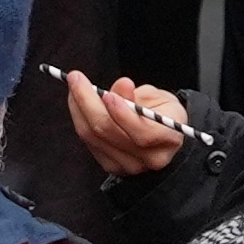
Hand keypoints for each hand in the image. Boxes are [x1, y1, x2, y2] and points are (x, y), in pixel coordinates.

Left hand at [57, 73, 192, 179]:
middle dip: (88, 102)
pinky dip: (79, 118)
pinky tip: (77, 102)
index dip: (122, 114)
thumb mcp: (160, 98)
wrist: (164, 138)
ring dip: (78, 108)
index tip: (107, 93)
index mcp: (168, 139)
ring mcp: (128, 166)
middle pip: (109, 132)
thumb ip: (138, 95)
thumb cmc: (165, 114)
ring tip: (75, 85)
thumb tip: (121, 85)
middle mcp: (148, 158)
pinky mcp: (111, 165)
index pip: (143, 133)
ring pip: (93, 136)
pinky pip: (88, 141)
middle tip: (76, 78)